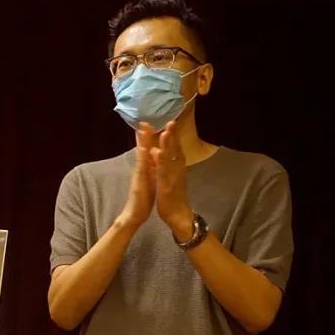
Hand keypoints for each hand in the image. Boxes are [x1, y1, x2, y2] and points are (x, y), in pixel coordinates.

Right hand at [116, 123, 156, 230]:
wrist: (134, 215)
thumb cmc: (142, 199)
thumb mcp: (147, 182)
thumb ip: (148, 171)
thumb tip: (150, 162)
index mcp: (145, 170)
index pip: (147, 151)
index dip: (148, 138)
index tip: (149, 125)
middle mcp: (141, 170)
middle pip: (142, 150)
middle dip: (143, 136)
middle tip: (144, 121)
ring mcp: (139, 176)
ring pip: (141, 156)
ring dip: (142, 143)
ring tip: (142, 130)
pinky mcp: (139, 183)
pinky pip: (142, 169)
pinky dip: (143, 159)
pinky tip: (144, 150)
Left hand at [150, 121, 193, 238]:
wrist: (177, 214)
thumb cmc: (172, 195)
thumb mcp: (169, 177)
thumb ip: (167, 165)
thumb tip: (163, 153)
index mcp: (176, 168)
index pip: (175, 149)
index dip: (173, 136)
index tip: (170, 122)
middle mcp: (177, 170)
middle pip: (175, 150)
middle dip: (173, 135)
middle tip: (171, 120)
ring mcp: (172, 178)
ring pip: (170, 159)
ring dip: (168, 145)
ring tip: (166, 132)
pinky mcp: (166, 186)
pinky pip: (163, 173)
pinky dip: (161, 162)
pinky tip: (157, 153)